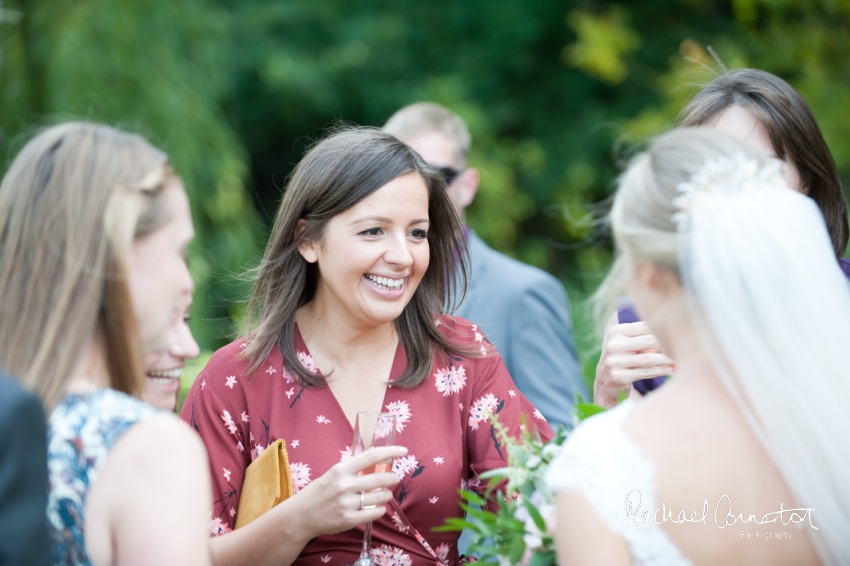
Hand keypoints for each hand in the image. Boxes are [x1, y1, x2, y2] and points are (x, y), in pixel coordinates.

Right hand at [280, 445, 404, 540]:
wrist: (302, 515)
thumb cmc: (319, 492)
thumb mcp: (333, 473)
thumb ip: (352, 468)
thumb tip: (376, 458)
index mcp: (341, 469)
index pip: (371, 456)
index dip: (390, 452)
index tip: (402, 451)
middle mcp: (345, 485)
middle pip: (379, 478)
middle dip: (392, 478)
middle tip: (395, 479)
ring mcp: (347, 503)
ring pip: (380, 497)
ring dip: (387, 495)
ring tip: (385, 494)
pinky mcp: (349, 520)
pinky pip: (375, 513)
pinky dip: (380, 510)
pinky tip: (377, 508)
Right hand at [594, 314, 673, 407]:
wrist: (604, 381)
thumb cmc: (622, 358)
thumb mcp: (627, 343)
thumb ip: (644, 336)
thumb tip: (672, 331)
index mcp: (616, 331)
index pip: (644, 326)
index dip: (663, 329)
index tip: (678, 332)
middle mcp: (613, 345)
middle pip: (648, 341)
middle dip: (667, 344)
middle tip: (683, 346)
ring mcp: (614, 361)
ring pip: (649, 358)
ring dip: (667, 359)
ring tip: (679, 359)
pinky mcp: (618, 376)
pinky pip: (645, 372)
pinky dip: (661, 371)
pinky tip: (671, 370)